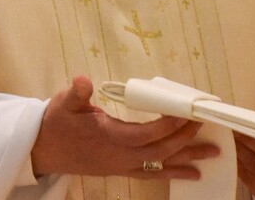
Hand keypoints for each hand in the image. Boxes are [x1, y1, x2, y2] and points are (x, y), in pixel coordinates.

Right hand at [31, 76, 218, 180]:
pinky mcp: (120, 170)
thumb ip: (76, 93)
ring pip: (159, 166)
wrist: (42, 150)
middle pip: (159, 152)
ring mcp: (120, 166)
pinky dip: (173, 173)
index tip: (185, 112)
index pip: (144, 134)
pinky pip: (152, 174)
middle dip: (184, 140)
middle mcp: (118, 155)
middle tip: (205, 127)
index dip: (167, 125)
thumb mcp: (62, 103)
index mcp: (107, 136)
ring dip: (186, 160)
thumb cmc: (55, 123)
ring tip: (212, 156)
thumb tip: (82, 80)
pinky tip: (191, 173)